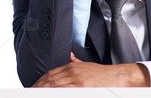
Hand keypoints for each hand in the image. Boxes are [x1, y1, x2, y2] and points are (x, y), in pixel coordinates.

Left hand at [33, 54, 147, 86]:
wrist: (119, 77)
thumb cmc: (104, 75)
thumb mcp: (87, 65)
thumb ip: (76, 63)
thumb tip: (70, 57)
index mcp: (72, 67)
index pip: (51, 74)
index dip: (41, 80)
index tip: (34, 85)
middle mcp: (73, 73)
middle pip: (50, 80)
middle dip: (39, 86)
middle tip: (30, 90)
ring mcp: (77, 81)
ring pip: (55, 85)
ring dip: (44, 89)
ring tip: (35, 93)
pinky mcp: (83, 87)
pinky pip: (66, 90)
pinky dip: (57, 92)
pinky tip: (50, 93)